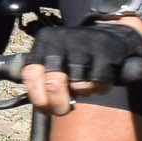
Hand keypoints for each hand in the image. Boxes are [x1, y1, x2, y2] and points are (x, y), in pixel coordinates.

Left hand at [22, 15, 141, 116]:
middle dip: (59, 104)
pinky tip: (98, 81)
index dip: (38, 98)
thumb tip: (42, 106)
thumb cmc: (77, 55)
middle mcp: (60, 40)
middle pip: (54, 84)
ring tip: (85, 85)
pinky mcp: (105, 49)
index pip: (31, 74)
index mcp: (44, 42)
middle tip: (65, 108)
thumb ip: (42, 81)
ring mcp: (83, 43)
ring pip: (78, 86)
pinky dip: (100, 89)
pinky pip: (99, 83)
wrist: (110, 32)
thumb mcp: (54, 61)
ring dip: (83, 93)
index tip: (45, 108)